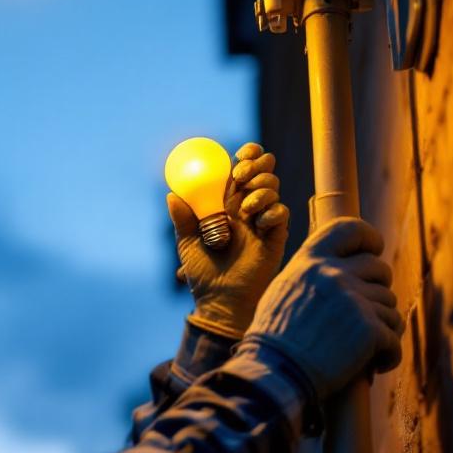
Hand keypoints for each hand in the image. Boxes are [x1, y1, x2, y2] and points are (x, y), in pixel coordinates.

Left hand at [167, 142, 290, 338]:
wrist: (221, 299)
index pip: (241, 168)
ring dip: (261, 190)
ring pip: (273, 186)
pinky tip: (258, 225)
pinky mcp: (276, 235)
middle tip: (241, 176)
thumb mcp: (187, 243)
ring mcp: (262, 219)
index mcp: (225, 203)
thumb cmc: (203, 273)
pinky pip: (281, 211)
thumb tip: (171, 194)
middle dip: (257, 165)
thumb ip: (182, 218)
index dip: (246, 154)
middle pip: (263, 171)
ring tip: (245, 210)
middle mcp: (246, 207)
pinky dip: (271, 212)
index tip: (239, 154)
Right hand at [245, 217, 403, 398]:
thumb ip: (310, 275)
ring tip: (365, 347)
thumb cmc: (274, 339)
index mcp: (310, 261)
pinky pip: (395, 338)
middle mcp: (334, 274)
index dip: (369, 238)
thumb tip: (341, 268)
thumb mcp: (283, 291)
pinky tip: (375, 364)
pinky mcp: (369, 330)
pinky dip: (388, 355)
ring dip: (383, 328)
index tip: (374, 251)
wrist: (273, 372)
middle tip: (366, 316)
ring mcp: (354, 301)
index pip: (349, 228)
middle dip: (379, 292)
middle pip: (379, 269)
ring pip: (390, 307)